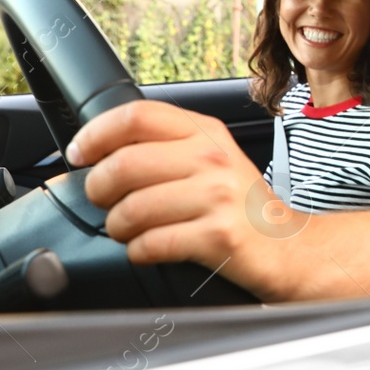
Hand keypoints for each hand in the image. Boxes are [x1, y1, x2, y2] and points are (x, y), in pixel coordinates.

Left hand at [67, 101, 306, 299]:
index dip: (96, 134)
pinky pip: (151, 244)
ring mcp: (217, 197)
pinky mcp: (218, 236)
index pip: (136, 116)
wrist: (289, 246)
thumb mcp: (214, 158)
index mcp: (206, 132)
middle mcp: (212, 158)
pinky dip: (138, 252)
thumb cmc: (242, 206)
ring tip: (128, 231)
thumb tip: (100, 149)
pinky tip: (147, 250)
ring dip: (117, 227)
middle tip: (103, 201)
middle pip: (124, 164)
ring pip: (132, 209)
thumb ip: (168, 145)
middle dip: (98, 190)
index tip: (79, 154)